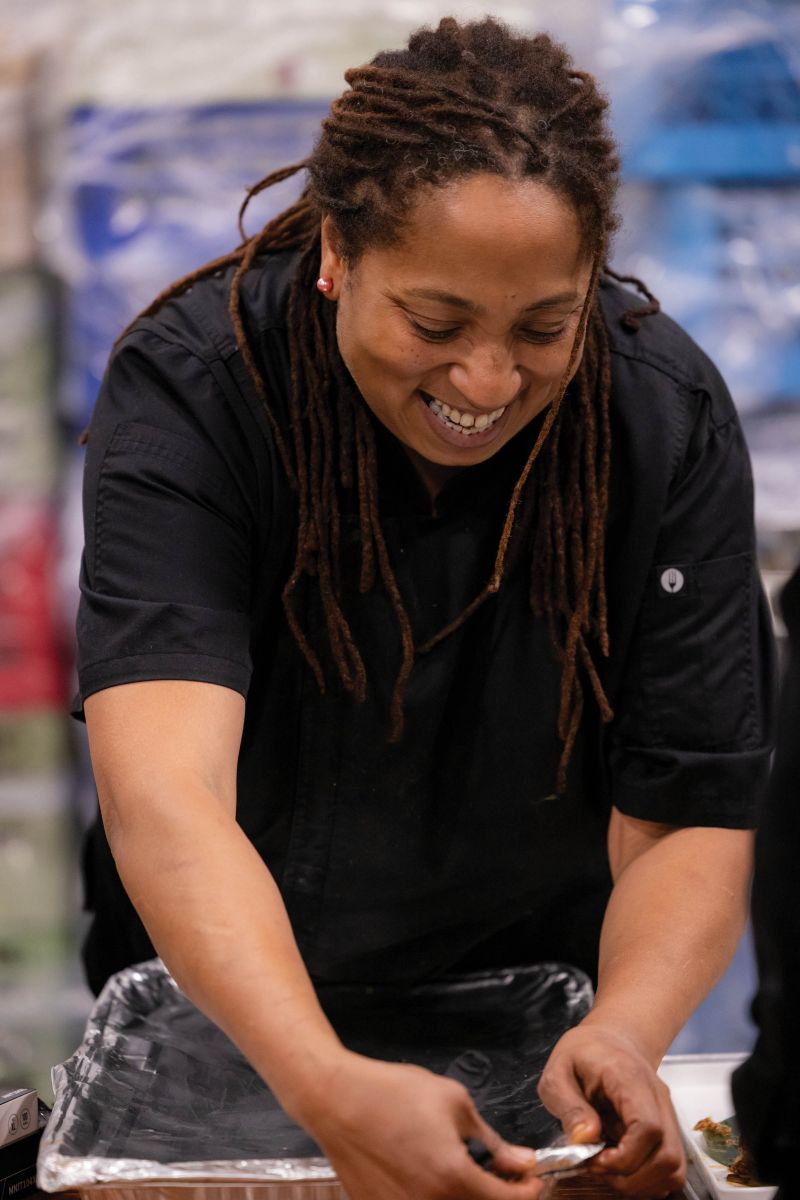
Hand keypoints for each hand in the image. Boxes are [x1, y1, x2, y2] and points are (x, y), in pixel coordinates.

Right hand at [298, 1050, 546, 1199]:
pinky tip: (432, 1171)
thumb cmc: (393, 1094)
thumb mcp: (453, 1103)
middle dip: (499, 1193)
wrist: (337, 1100)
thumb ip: (492, 1140)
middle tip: (501, 1170)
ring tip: (464, 1167)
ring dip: (467, 1195)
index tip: (531, 1177)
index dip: (528, 1190)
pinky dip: (436, 1195)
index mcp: (454, 1179)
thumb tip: (521, 1161)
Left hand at [537, 1022, 685, 1197]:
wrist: (610, 1039)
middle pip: (667, 1156)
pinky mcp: (666, 1129)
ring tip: (609, 1171)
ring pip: (674, 1167)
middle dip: (631, 1178)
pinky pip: (671, 1167)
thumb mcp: (558, 1073)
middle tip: (598, 1169)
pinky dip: (648, 1180)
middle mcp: (657, 1098)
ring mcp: (666, 1115)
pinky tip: (622, 1169)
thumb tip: (585, 1139)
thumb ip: (568, 1106)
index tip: (596, 1160)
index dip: (625, 1157)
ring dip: (642, 1183)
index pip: (648, 1127)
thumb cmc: (583, 1053)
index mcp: (629, 1078)